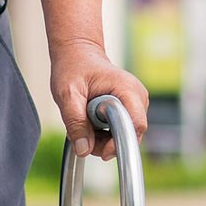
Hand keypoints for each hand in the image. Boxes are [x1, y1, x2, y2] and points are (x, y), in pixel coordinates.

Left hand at [50, 40, 148, 160]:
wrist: (77, 54)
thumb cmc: (73, 67)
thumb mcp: (67, 93)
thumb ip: (75, 121)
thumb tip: (84, 150)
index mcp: (128, 90)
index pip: (135, 126)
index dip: (119, 143)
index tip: (99, 150)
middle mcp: (138, 98)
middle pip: (130, 135)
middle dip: (105, 142)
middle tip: (81, 133)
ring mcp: (135, 105)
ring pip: (124, 136)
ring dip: (102, 137)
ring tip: (83, 121)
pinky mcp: (129, 111)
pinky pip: (120, 131)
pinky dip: (103, 133)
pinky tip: (90, 121)